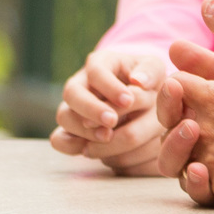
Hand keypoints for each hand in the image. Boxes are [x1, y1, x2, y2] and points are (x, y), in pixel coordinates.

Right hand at [48, 49, 167, 173]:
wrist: (141, 99)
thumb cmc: (147, 81)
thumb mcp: (154, 69)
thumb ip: (150, 71)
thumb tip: (138, 82)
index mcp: (101, 63)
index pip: (96, 71)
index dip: (109, 86)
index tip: (128, 100)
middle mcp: (81, 83)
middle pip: (72, 93)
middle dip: (91, 109)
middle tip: (112, 121)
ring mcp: (73, 107)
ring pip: (65, 117)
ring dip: (84, 130)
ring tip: (107, 137)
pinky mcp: (71, 130)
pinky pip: (60, 139)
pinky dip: (71, 146)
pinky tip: (91, 150)